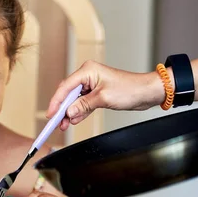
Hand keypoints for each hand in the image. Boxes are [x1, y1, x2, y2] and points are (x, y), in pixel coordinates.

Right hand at [47, 60, 165, 129]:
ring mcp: (91, 85)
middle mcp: (87, 76)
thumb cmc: (130, 89)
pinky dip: (78, 112)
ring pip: (74, 100)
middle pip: (67, 94)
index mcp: (87, 71)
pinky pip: (82, 103)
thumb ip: (83, 105)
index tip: (51, 114)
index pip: (65, 87)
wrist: (146, 92)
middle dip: (62, 109)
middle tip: (56, 122)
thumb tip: (69, 113)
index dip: (56, 102)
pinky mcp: (96, 93)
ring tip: (64, 125)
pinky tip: (74, 120)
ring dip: (69, 113)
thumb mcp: (103, 98)